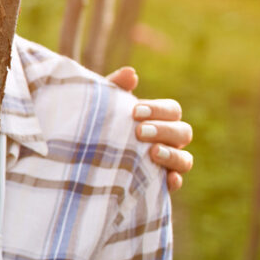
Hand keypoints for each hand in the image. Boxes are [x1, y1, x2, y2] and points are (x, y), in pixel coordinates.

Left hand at [104, 66, 193, 189]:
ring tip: (153, 152)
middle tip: (140, 132)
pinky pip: (175, 184)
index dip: (158, 109)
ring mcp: (165, 164)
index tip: (135, 112)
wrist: (74, 159)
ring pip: (185, 159)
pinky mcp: (157, 185)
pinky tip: (166, 179)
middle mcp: (166, 141)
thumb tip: (131, 74)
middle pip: (183, 132)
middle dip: (164, 130)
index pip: (172, 110)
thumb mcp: (99, 107)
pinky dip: (173, 181)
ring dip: (173, 154)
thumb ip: (114, 88)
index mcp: (157, 120)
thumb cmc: (93, 127)